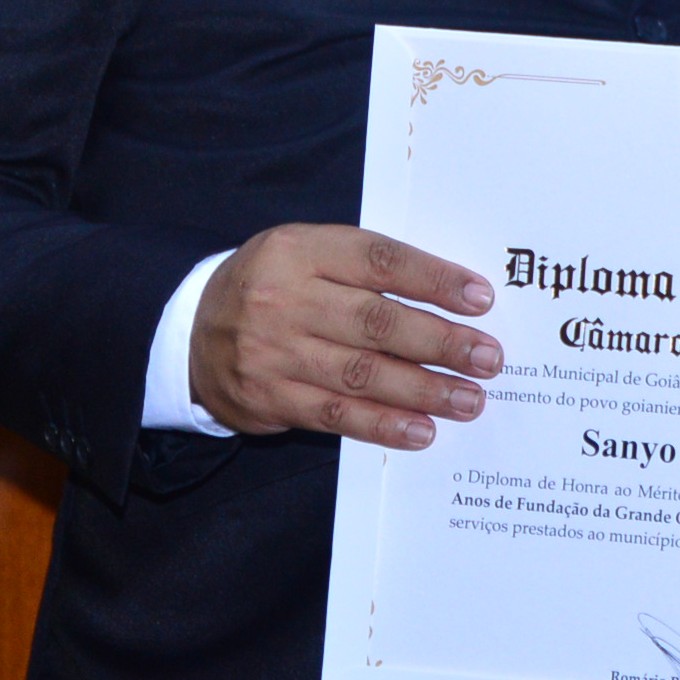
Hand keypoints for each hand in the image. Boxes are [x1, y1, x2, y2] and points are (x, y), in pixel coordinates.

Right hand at [189, 223, 502, 446]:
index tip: (481, 299)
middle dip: (441, 342)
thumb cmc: (273, 285)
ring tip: (468, 399)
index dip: (434, 280)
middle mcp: (284, 298)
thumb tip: (450, 296)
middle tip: (488, 358)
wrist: (191, 332)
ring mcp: (273, 352)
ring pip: (362, 373)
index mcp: (299, 249)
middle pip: (377, 321)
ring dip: (423, 390)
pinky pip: (336, 415)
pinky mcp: (268, 398)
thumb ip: (364, 267)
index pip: (379, 260)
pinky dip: (384, 424)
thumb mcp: (306, 253)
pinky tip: (422, 430)